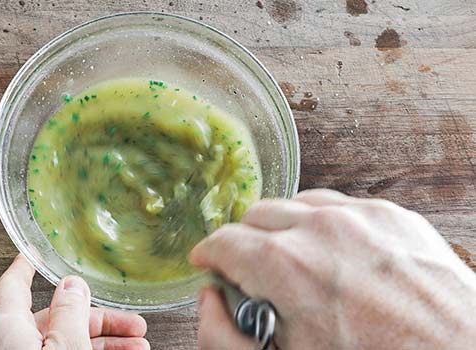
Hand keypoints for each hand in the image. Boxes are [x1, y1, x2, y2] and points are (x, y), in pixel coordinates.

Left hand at [0, 254, 149, 349]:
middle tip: (131, 322)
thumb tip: (72, 285)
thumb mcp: (65, 348)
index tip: (34, 252)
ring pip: (66, 343)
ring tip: (139, 346)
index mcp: (8, 329)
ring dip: (105, 342)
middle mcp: (13, 345)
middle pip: (57, 319)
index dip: (26, 265)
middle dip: (100, 319)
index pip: (13, 286)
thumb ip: (69, 313)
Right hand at [191, 189, 475, 349]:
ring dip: (287, 230)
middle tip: (258, 275)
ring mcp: (360, 215)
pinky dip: (327, 227)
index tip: (212, 265)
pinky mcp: (393, 215)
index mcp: (283, 264)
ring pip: (297, 204)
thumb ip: (221, 335)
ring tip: (300, 267)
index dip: (210, 257)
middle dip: (247, 243)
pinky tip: (338, 259)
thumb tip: (208, 300)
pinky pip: (341, 207)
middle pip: (256, 215)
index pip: (221, 241)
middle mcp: (320, 228)